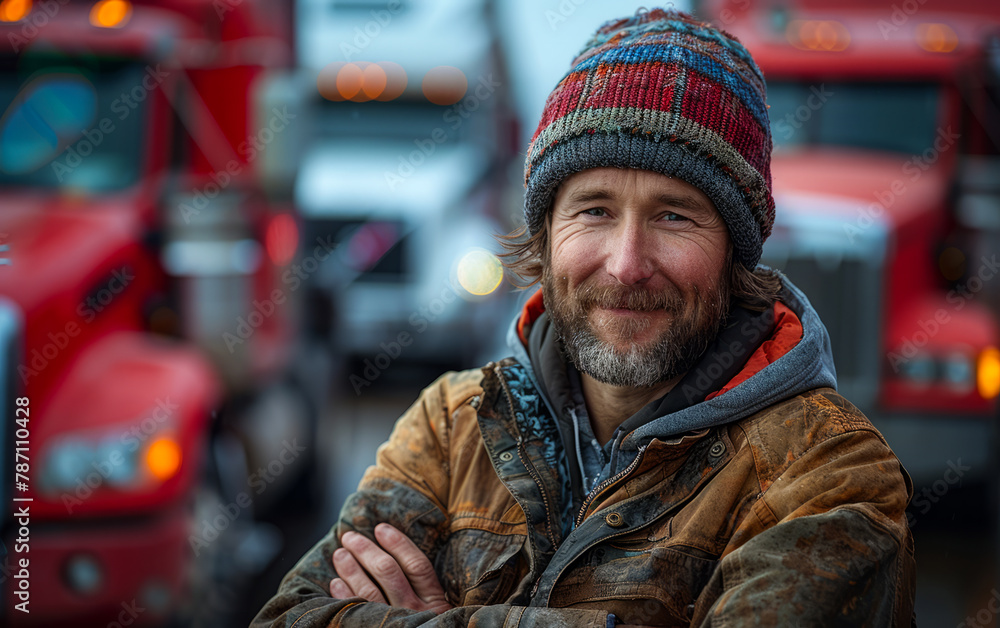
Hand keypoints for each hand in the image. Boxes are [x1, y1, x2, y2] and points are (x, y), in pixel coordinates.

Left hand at [329, 523, 452, 613]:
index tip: (380, 528)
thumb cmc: (427, 625)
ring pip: (369, 590)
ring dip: (351, 568)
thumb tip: (391, 552)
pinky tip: (335, 582)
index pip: (416, 565)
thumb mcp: (435, 608)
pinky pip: (357, 610)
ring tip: (340, 554)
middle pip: (388, 572)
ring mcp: (394, 622)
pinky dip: (344, 595)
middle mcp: (414, 610)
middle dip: (366, 550)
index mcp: (433, 600)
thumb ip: (420, 586)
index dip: (398, 544)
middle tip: (350, 537)